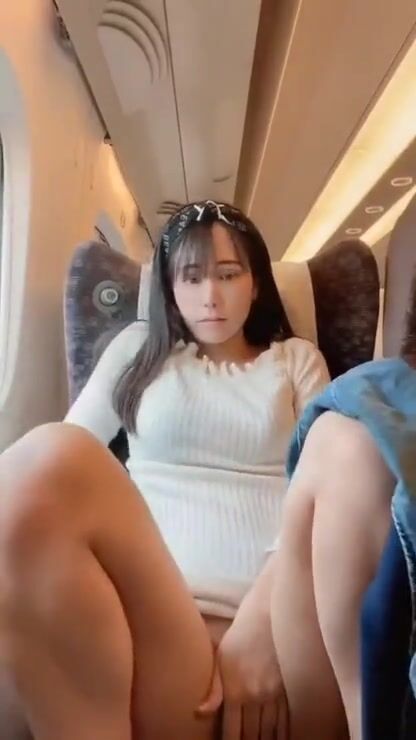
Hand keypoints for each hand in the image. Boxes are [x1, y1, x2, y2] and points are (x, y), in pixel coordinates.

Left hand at [197, 608, 287, 738]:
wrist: (268, 614)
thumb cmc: (240, 634)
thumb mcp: (220, 657)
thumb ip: (213, 688)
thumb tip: (201, 712)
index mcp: (235, 689)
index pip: (232, 730)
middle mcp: (255, 695)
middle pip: (252, 734)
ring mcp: (274, 693)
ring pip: (270, 731)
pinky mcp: (289, 688)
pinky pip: (286, 719)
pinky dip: (283, 733)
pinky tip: (279, 738)